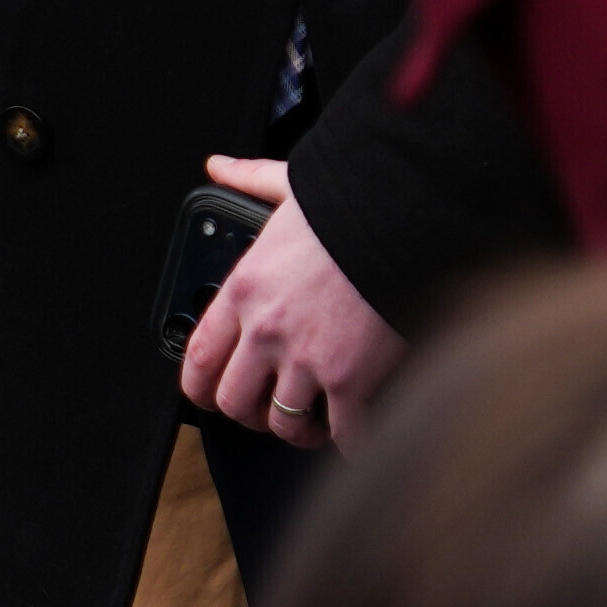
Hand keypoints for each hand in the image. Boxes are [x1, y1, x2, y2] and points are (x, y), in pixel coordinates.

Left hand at [173, 158, 403, 446]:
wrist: (408, 215)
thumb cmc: (353, 204)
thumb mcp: (288, 186)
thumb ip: (248, 181)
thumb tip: (219, 167)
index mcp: (244, 290)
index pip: (198, 359)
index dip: (201, 388)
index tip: (212, 393)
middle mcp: (267, 331)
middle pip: (235, 403)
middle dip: (251, 412)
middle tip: (269, 408)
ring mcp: (307, 360)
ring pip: (283, 425)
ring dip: (298, 429)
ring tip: (313, 421)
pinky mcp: (351, 380)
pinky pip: (342, 432)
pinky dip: (349, 439)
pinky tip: (356, 431)